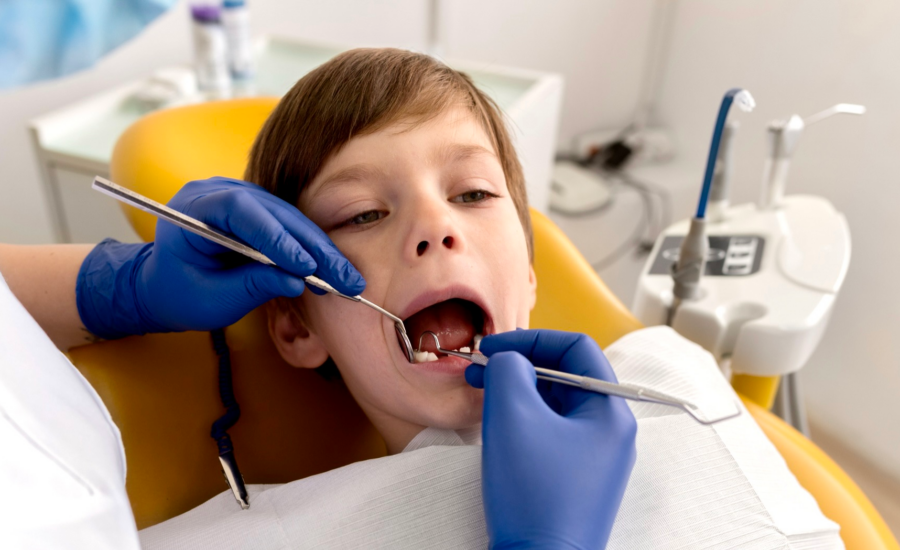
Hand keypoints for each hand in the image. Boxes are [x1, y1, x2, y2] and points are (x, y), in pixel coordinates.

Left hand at [76, 177, 363, 337]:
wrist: (165, 285)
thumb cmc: (179, 294)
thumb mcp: (210, 299)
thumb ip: (250, 287)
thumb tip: (296, 282)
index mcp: (193, 207)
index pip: (240, 211)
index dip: (276, 236)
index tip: (304, 266)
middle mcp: (220, 192)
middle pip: (275, 213)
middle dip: (312, 248)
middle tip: (343, 278)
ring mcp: (243, 198)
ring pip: (290, 219)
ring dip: (320, 250)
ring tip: (347, 279)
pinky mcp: (260, 212)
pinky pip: (291, 227)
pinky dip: (313, 250)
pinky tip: (333, 271)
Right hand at [466, 329, 636, 549]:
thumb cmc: (534, 495)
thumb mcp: (513, 417)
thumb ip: (509, 369)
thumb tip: (508, 360)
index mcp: (610, 412)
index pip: (577, 349)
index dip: (532, 339)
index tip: (492, 347)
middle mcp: (611, 432)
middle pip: (566, 376)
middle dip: (520, 365)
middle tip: (479, 368)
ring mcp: (595, 458)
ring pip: (556, 405)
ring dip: (518, 391)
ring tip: (480, 392)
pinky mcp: (576, 479)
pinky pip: (551, 433)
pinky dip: (523, 419)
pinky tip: (496, 424)